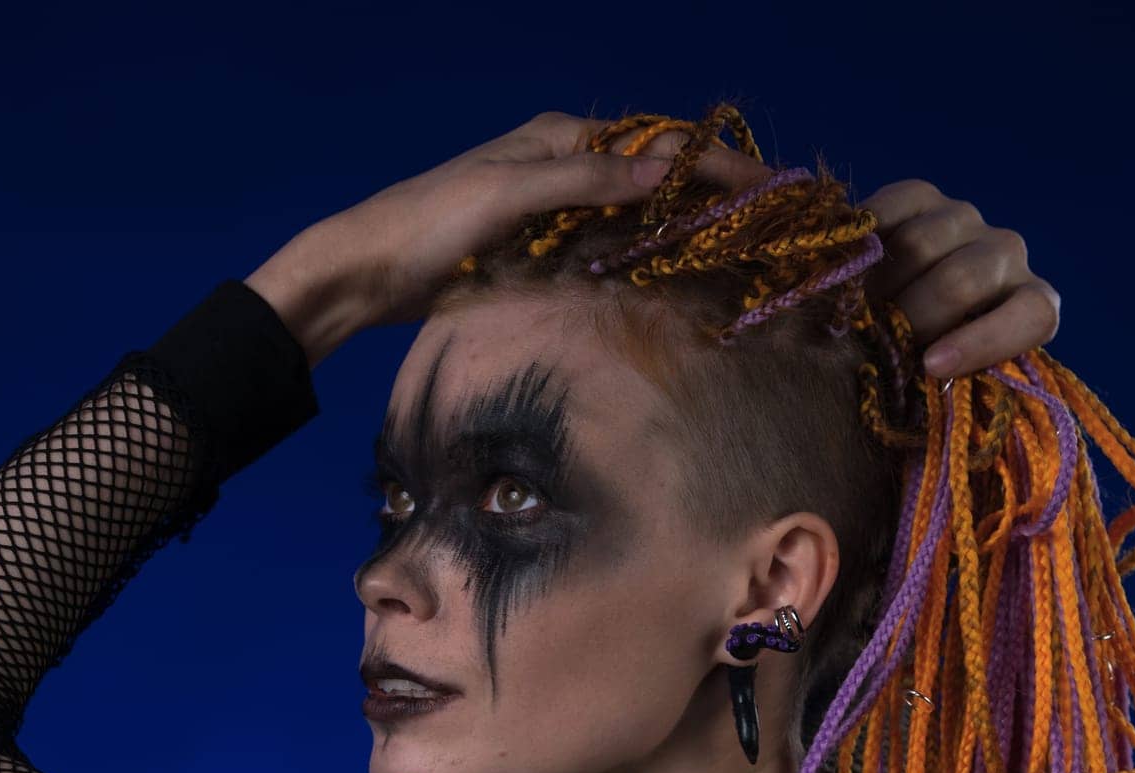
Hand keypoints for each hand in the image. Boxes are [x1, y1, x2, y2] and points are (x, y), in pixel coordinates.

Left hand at [247, 111, 767, 363]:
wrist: (368, 272)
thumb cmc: (429, 224)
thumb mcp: (507, 194)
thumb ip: (582, 181)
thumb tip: (660, 172)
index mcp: (559, 137)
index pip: (653, 144)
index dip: (711, 163)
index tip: (765, 187)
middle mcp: (562, 166)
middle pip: (651, 177)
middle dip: (708, 194)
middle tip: (766, 222)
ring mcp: (552, 212)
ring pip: (633, 214)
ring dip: (680, 228)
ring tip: (737, 248)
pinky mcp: (539, 254)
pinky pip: (604, 249)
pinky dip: (640, 256)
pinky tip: (669, 275)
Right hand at [859, 179, 1061, 380]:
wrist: (879, 318)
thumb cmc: (911, 361)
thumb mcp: (930, 382)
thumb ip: (935, 381)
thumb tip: (915, 375)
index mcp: (1028, 306)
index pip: (1032, 314)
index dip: (984, 341)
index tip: (931, 365)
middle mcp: (1005, 255)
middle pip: (960, 280)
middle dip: (909, 317)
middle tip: (870, 341)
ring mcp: (966, 221)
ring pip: (921, 244)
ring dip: (879, 283)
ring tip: (853, 308)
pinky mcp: (923, 197)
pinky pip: (895, 206)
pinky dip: (865, 234)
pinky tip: (845, 259)